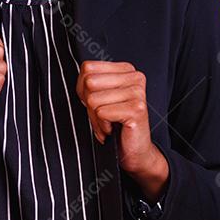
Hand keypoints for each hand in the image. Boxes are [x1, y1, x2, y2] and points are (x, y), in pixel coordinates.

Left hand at [75, 61, 165, 177]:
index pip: (88, 68)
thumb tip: (82, 77)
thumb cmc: (115, 123)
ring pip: (93, 99)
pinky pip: (101, 113)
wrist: (135, 151)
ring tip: (107, 123)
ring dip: (95, 118)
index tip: (95, 102)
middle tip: (101, 116)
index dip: (83, 89)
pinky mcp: (136, 109)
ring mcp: (137, 92)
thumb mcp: (100, 97)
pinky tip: (111, 129)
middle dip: (88, 104)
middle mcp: (135, 77)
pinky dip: (101, 126)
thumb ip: (91, 81)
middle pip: (89, 82)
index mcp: (126, 69)